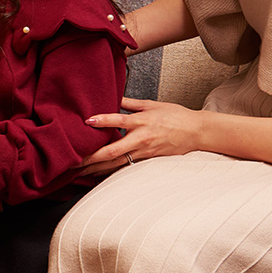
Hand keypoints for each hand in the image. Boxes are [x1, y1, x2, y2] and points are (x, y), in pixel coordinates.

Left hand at [79, 97, 205, 174]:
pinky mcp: (147, 160)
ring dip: (97, 168)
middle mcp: (141, 138)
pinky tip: (98, 175)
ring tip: (79, 173)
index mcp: (142, 121)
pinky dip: (111, 171)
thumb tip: (113, 97)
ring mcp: (144, 152)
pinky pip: (126, 167)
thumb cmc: (176, 116)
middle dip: (92, 157)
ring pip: (117, 163)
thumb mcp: (152, 104)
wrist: (197, 132)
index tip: (86, 121)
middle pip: (113, 151)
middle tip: (74, 161)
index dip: (102, 121)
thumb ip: (131, 103)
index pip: (118, 120)